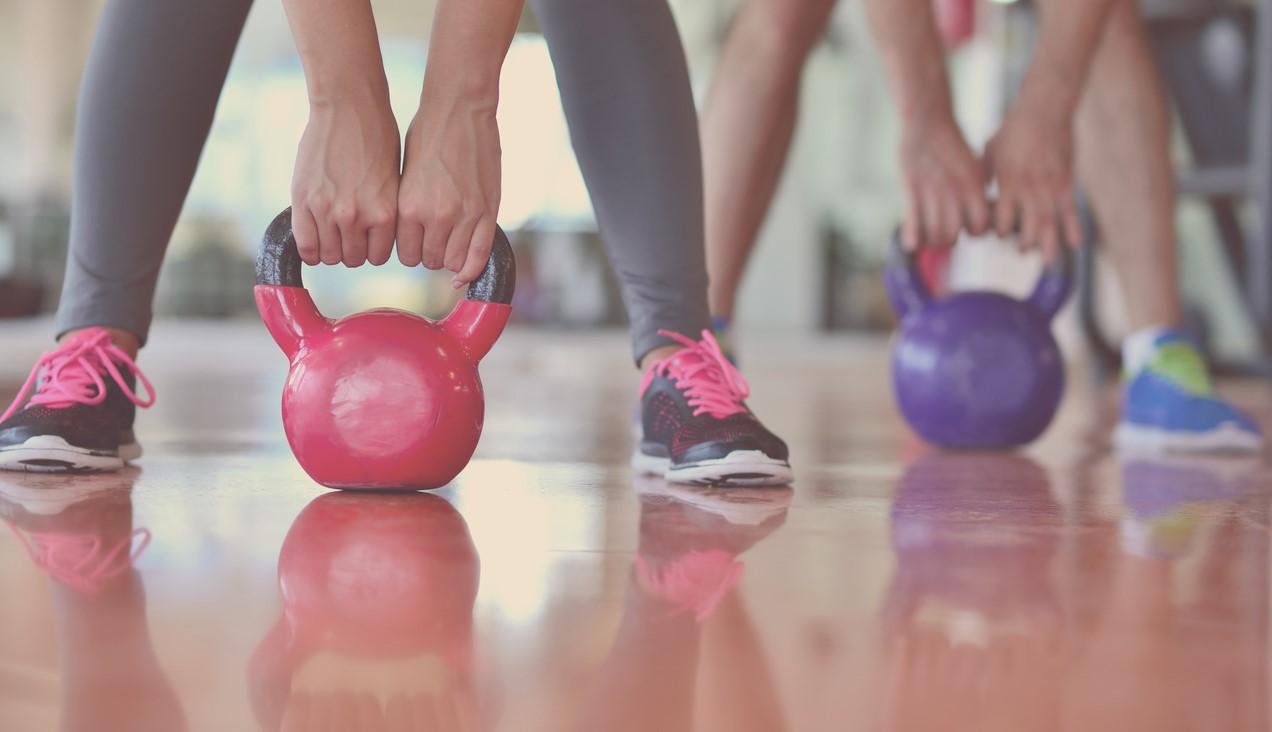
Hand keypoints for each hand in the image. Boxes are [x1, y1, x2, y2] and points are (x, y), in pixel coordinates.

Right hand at [291, 97, 400, 267]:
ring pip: (329, 254)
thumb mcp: (391, 183)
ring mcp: (328, 209)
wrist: (349, 107)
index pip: (378, 256)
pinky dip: (310, 249)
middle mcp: (356, 216)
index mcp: (384, 213)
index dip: (372, 250)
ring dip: (330, 249)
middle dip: (352, 250)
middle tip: (349, 237)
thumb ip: (381, 214)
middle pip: (352, 258)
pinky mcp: (304, 200)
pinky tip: (314, 242)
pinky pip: (305, 244)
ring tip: (332, 235)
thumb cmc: (376, 139)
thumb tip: (373, 241)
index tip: (367, 242)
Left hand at [396, 99, 500, 288]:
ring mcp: (464, 215)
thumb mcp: (407, 175)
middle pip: (430, 260)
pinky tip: (464, 272)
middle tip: (432, 241)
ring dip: (451, 258)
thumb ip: (411, 208)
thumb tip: (413, 236)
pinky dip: (471, 268)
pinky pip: (479, 254)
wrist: (459, 108)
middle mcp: (436, 215)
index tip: (415, 243)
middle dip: (430, 254)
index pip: (406, 254)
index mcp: (409, 207)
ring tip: (449, 244)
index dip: (411, 251)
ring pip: (454, 261)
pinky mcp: (487, 211)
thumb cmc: (428, 135)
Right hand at [897, 112, 989, 249]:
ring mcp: (933, 190)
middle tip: (943, 235)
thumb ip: (974, 189)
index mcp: (974, 185)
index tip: (965, 229)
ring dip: (930, 240)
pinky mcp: (911, 188)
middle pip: (954, 235)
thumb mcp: (973, 164)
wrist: (928, 118)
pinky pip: (912, 221)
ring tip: (927, 237)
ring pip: (934, 233)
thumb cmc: (949, 142)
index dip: (973, 233)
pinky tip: (910, 243)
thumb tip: (977, 212)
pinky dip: (911, 237)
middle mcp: (956, 191)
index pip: (979, 227)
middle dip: (948, 239)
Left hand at [983, 100, 1082, 261]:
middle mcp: (1029, 188)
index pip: (1001, 217)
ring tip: (1049, 262)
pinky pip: (1070, 210)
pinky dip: (1073, 228)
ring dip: (1050, 244)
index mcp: (1007, 182)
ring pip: (1051, 222)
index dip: (998, 230)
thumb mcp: (990, 153)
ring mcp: (1050, 186)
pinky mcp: (1067, 182)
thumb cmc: (1013, 131)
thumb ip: (983, 176)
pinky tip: (1075, 244)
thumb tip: (972, 193)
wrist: (1045, 109)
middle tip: (1023, 252)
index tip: (996, 234)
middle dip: (1025, 243)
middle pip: (1028, 225)